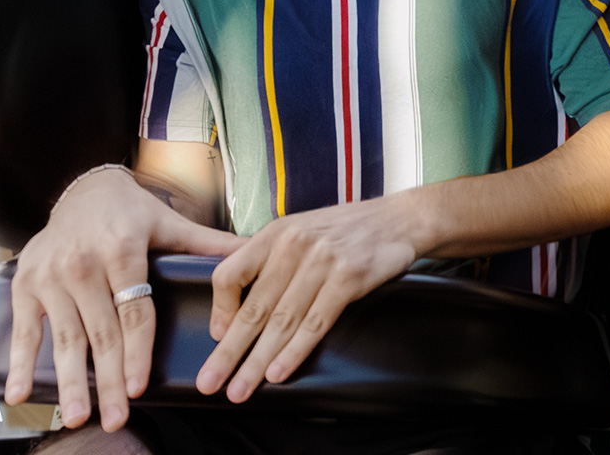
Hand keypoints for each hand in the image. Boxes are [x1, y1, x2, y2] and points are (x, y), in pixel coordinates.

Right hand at [6, 168, 242, 430]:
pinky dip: (21, 365)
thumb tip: (254, 249)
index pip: (133, 310)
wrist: (82, 190)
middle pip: (100, 332)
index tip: (138, 387)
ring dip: (69, 381)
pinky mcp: (25, 284)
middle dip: (106, 381)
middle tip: (114, 419)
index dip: (135, 352)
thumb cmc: (132, 213)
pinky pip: (24, 330)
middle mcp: (82, 263)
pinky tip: (21, 395)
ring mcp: (50, 275)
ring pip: (63, 338)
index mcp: (122, 249)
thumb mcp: (170, 223)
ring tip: (77, 416)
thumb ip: (207, 244)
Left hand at [196, 194, 424, 401]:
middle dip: (229, 352)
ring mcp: (322, 261)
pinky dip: (294, 351)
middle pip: (253, 308)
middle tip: (210, 382)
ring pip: (281, 322)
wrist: (399, 218)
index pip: (230, 274)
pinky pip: (315, 323)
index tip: (216, 337)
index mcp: (275, 233)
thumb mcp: (301, 231)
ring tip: (240, 390)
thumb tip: (238, 305)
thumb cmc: (346, 229)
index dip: (220, 311)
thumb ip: (271, 260)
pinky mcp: (349, 278)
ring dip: (257, 362)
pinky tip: (278, 373)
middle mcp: (293, 246)